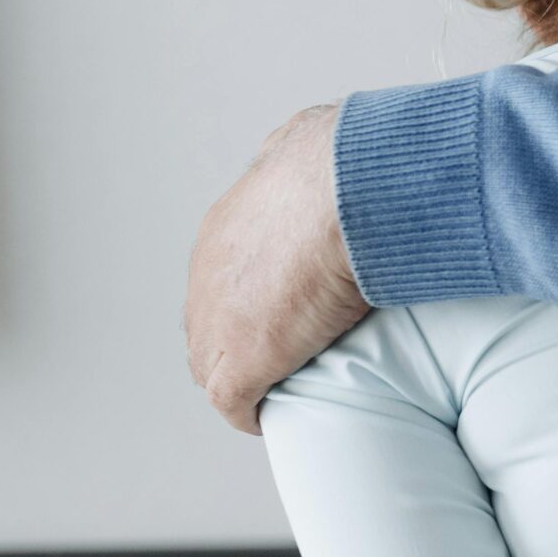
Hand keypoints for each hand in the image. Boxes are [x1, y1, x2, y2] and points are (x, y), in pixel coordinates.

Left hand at [184, 104, 369, 433]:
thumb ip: (322, 155)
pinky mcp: (240, 361)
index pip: (226, 274)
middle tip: (285, 349)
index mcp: (230, 223)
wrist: (345, 190)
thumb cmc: (347, 165)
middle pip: (210, 319)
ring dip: (244, 373)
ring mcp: (219, 317)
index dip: (254, 296)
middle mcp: (211, 271)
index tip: (289, 304)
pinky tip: (273, 414)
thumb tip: (346, 142)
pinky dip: (252, 411)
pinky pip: (234, 402)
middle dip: (238, 336)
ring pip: (213, 361)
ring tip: (282, 384)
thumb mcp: (325, 146)